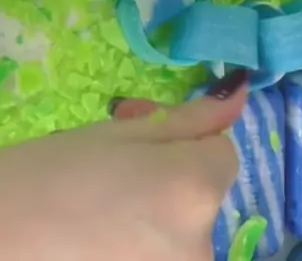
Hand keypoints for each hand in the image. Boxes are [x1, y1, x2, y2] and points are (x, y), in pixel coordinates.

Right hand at [0, 74, 246, 260]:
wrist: (0, 235)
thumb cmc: (55, 173)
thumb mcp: (123, 133)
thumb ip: (189, 120)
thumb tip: (239, 93)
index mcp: (195, 189)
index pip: (224, 154)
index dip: (188, 142)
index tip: (147, 139)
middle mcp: (201, 244)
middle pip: (206, 195)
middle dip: (174, 176)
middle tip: (120, 168)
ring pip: (186, 230)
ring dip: (160, 212)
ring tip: (107, 203)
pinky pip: (166, 254)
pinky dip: (146, 243)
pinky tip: (104, 236)